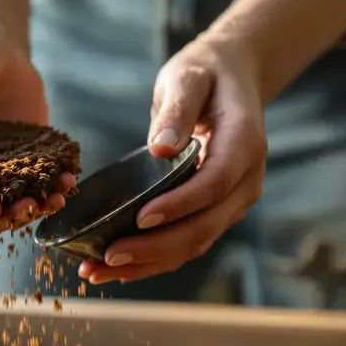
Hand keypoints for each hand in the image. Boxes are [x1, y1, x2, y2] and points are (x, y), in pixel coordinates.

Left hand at [79, 36, 267, 282]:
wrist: (233, 78)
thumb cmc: (205, 74)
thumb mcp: (188, 77)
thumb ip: (177, 110)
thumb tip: (160, 146)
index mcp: (244, 144)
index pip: (214, 184)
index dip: (179, 205)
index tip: (141, 218)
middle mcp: (246, 180)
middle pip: (204, 226)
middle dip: (156, 247)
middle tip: (109, 255)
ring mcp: (233, 200)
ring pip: (195, 243)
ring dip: (149, 263)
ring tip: (100, 271)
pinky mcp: (215, 211)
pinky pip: (187, 241)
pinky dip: (153, 259)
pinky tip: (116, 267)